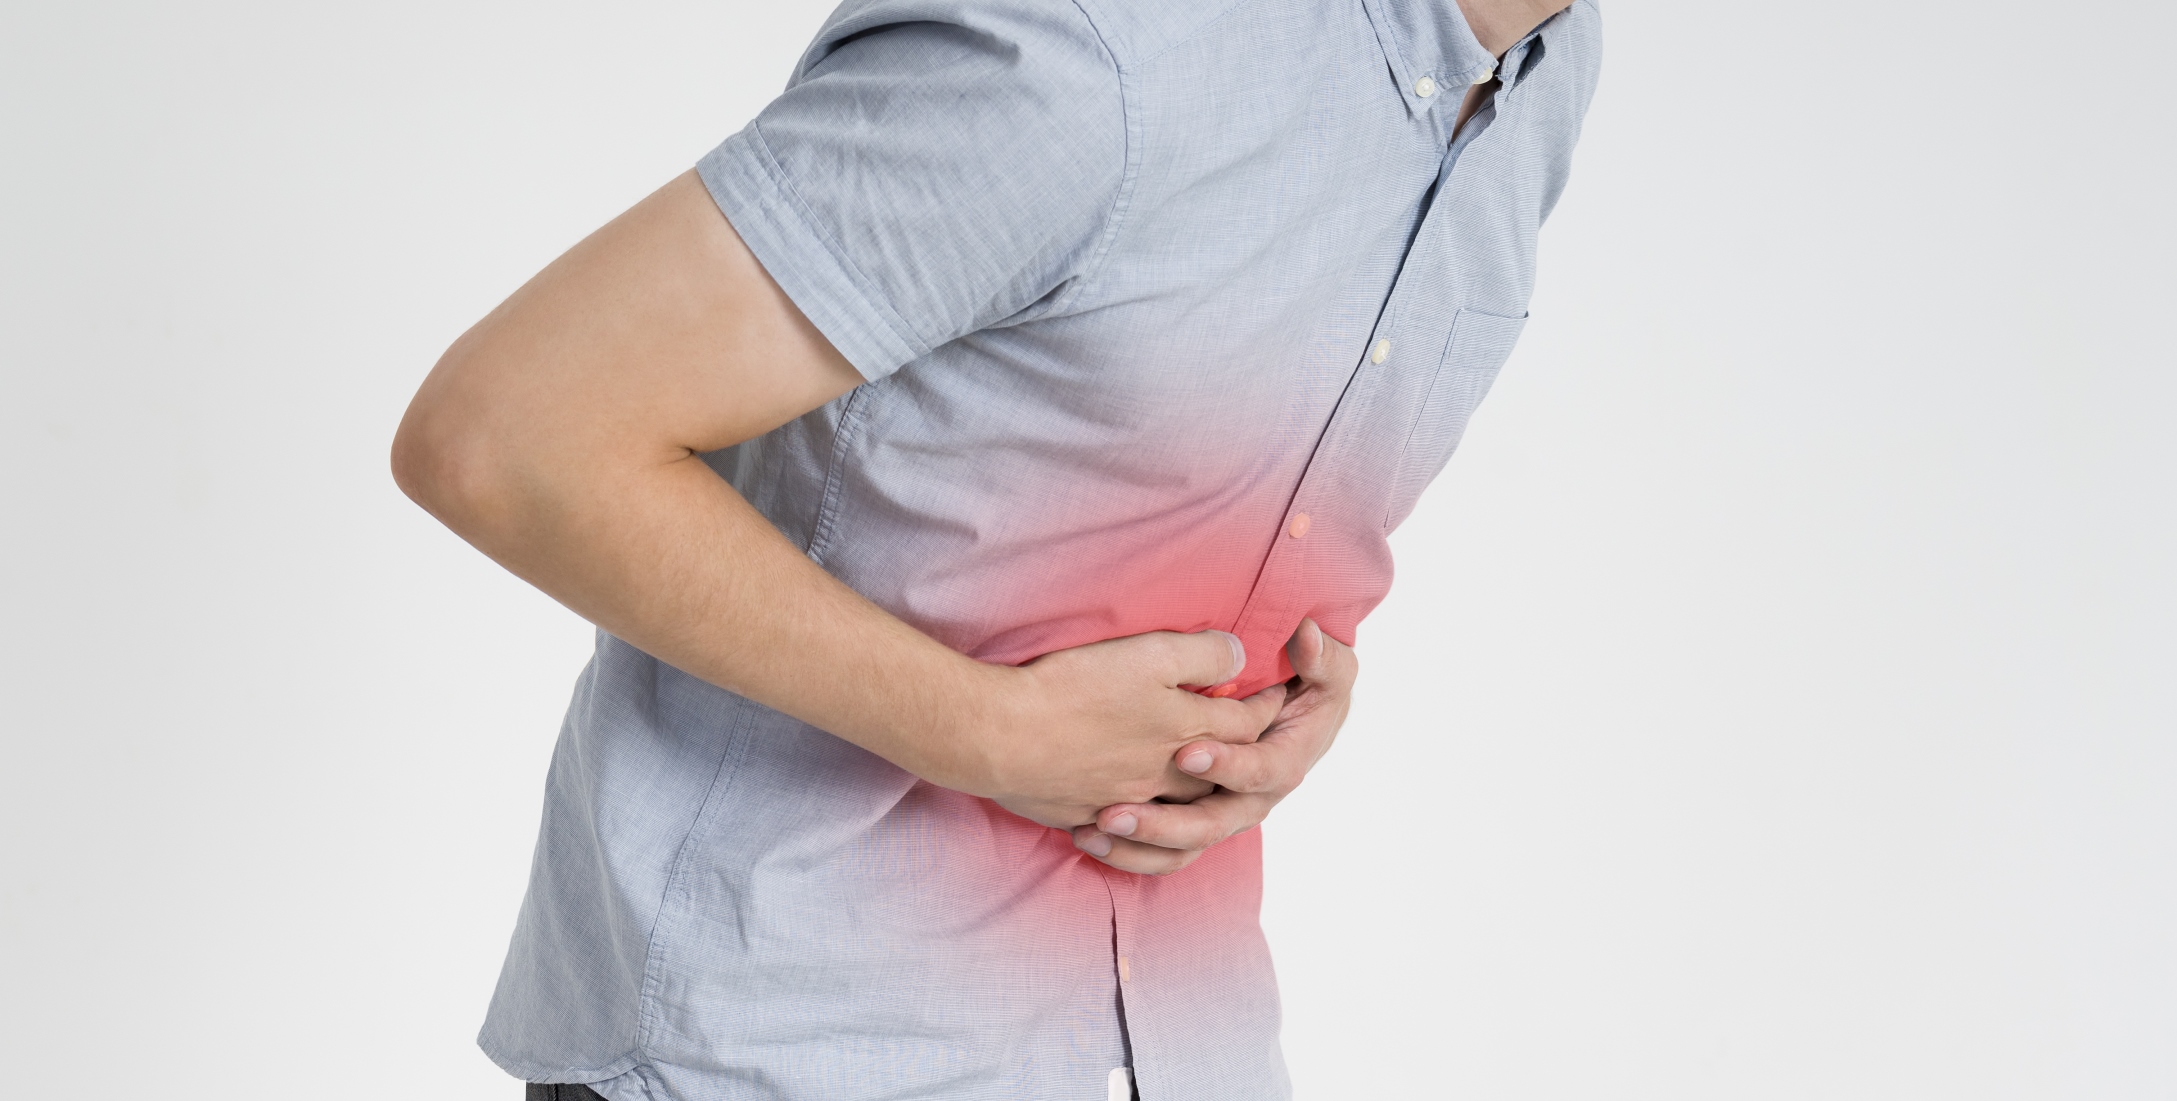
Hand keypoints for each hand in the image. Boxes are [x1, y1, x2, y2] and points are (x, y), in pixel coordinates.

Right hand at [978, 630, 1287, 829]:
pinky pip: (1129, 833)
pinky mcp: (1087, 814)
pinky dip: (1142, 829)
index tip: (1279, 693)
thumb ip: (1202, 655)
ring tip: (1197, 787)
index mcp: (1187, 729)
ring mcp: (1128, 800)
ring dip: (1195, 800)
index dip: (1266, 705)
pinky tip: (1133, 818)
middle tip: (1251, 744)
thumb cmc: (1073, 689)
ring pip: (1179, 810)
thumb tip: (1239, 656)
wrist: (999, 736)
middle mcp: (1166, 773)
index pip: (1247, 723)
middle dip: (1241, 757)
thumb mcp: (1148, 654)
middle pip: (1219, 771)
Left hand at [1069, 618, 1355, 874]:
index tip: (1188, 754)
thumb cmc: (1306, 686)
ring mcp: (1220, 813)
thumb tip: (1306, 635)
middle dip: (1165, 822)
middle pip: (1213, 823)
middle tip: (1115, 812)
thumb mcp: (1323, 668)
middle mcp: (1252, 797)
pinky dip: (1127, 853)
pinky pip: (1162, 854)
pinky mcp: (1191, 822)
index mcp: (1284, 761)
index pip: (1261, 771)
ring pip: (1184, 846)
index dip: (1229, 765)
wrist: (1288, 712)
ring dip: (1139, 843)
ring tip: (1095, 827)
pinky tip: (1084, 834)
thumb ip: (1321, 657)